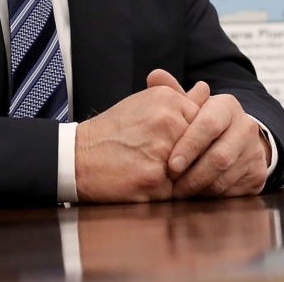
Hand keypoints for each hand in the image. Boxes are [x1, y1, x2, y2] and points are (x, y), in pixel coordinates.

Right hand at [74, 77, 202, 202]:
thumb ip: (179, 99)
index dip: (191, 138)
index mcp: (167, 100)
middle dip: (188, 157)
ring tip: (155, 171)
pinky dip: (169, 192)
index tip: (173, 143)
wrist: (77, 157)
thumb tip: (205, 90)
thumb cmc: (113, 131)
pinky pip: (179, 191)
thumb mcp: (145, 104)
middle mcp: (167, 121)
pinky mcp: (155, 180)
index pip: (203, 121)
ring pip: (192, 169)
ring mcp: (162, 151)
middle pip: (200, 146)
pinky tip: (149, 184)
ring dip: (181, 175)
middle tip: (162, 159)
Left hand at [157, 77, 270, 198]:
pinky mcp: (258, 173)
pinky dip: (213, 196)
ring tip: (180, 193)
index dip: (189, 146)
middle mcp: (246, 126)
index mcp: (227, 106)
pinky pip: (234, 190)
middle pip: (220, 156)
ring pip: (226, 176)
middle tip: (173, 187)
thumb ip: (172, 94)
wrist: (236, 140)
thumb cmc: (203, 123)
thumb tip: (154, 75)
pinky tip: (198, 196)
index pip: (208, 125)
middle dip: (193, 175)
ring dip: (200, 189)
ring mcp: (255, 150)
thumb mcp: (190, 108)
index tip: (171, 165)